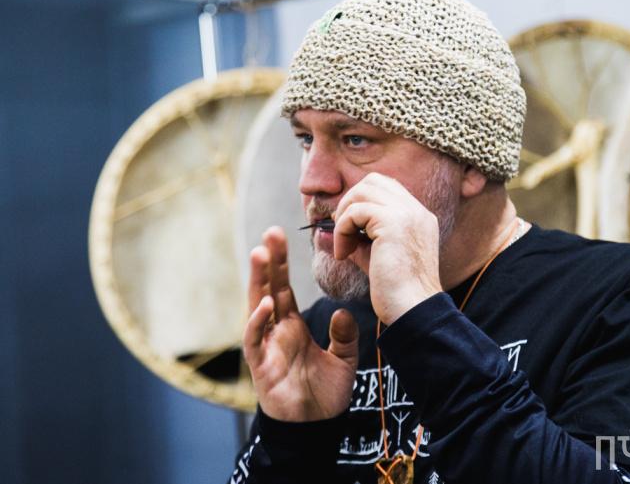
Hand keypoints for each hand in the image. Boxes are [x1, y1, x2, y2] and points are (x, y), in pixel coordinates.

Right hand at [243, 226, 358, 421]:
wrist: (316, 426)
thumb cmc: (325, 392)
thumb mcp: (344, 359)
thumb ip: (344, 335)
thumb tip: (342, 312)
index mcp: (292, 324)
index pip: (284, 286)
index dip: (282, 263)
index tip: (281, 236)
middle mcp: (276, 330)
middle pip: (268, 288)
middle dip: (268, 262)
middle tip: (270, 232)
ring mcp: (266, 345)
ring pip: (256, 307)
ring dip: (257, 281)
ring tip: (260, 254)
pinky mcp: (260, 364)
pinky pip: (255, 339)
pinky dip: (258, 321)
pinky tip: (267, 303)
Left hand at [334, 173, 442, 324]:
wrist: (412, 310)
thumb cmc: (395, 292)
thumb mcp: (375, 256)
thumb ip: (359, 237)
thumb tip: (330, 228)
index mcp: (419, 217)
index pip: (386, 188)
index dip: (361, 202)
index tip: (348, 229)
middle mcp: (417, 210)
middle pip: (373, 181)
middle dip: (350, 202)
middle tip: (342, 232)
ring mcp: (408, 213)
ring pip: (362, 191)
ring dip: (344, 216)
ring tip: (343, 246)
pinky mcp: (393, 222)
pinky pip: (355, 211)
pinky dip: (341, 230)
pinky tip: (342, 254)